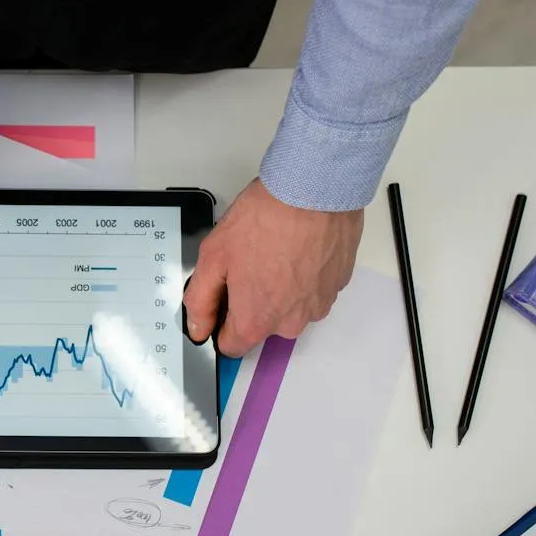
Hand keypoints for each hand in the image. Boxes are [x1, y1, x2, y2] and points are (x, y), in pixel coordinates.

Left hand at [181, 179, 364, 356]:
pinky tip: (295, 249)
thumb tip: (199, 326)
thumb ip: (201, 300)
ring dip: (281, 288)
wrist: (313, 190)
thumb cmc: (267, 218)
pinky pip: (312, 289)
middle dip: (252, 300)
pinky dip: (303, 275)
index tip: (223, 301)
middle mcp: (290, 322)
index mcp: (256, 320)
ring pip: (289, 307)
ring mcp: (317, 305)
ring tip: (275, 251)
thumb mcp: (214, 256)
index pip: (231, 346)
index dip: (221, 324)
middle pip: (262, 325)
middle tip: (249, 263)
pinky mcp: (336, 286)